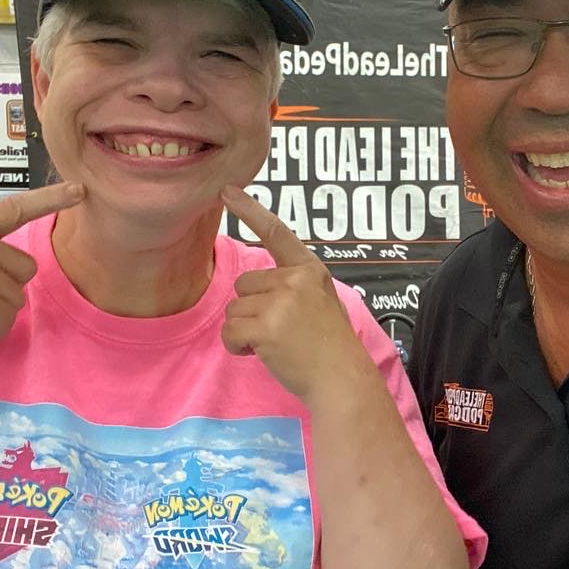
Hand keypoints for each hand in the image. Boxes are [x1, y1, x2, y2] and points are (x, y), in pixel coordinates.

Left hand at [220, 185, 371, 400]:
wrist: (341, 378)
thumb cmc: (330, 345)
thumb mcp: (321, 300)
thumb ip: (293, 286)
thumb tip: (255, 288)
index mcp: (310, 270)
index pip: (277, 232)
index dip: (250, 210)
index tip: (227, 190)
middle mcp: (295, 280)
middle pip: (244, 284)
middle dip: (252, 309)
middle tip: (280, 330)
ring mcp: (280, 302)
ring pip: (234, 309)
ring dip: (246, 331)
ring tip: (276, 344)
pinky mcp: (265, 327)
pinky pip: (230, 331)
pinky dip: (237, 347)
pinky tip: (260, 354)